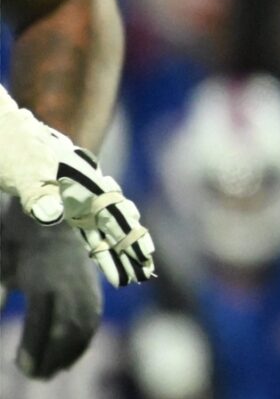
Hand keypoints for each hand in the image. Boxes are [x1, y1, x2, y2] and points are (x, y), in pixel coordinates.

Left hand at [0, 101, 154, 285]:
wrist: (1, 125)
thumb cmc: (7, 147)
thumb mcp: (21, 172)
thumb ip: (37, 193)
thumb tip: (53, 214)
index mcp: (81, 182)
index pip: (113, 214)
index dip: (129, 236)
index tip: (145, 258)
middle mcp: (85, 185)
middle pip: (115, 219)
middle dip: (129, 245)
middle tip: (145, 273)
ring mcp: (76, 188)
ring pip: (103, 220)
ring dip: (115, 243)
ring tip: (131, 265)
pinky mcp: (64, 191)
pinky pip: (88, 217)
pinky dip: (100, 233)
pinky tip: (104, 242)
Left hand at [0, 203, 102, 376]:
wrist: (59, 216)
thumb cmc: (20, 238)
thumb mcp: (3, 262)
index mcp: (44, 280)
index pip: (42, 324)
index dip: (33, 349)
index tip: (21, 369)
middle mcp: (70, 289)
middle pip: (65, 333)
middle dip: (51, 358)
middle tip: (35, 377)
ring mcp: (86, 291)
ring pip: (82, 332)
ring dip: (68, 356)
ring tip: (52, 373)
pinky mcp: (94, 293)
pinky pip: (91, 325)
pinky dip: (81, 345)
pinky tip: (68, 359)